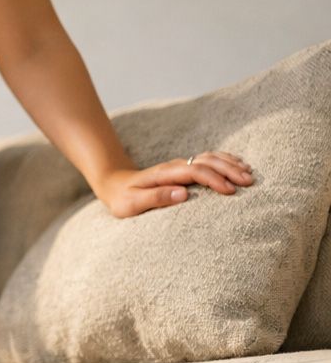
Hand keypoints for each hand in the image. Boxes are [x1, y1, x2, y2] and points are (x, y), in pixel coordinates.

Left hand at [97, 151, 253, 218]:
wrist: (114, 185)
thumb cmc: (122, 199)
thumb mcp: (133, 204)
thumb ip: (156, 198)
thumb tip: (184, 194)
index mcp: (164, 174)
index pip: (194, 171)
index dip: (213, 179)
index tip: (229, 191)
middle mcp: (175, 166)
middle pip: (207, 162)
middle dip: (229, 170)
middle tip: (248, 182)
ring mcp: (180, 165)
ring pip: (210, 158)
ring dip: (230, 164)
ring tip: (249, 174)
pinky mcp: (184, 167)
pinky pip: (208, 159)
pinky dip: (225, 160)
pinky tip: (238, 165)